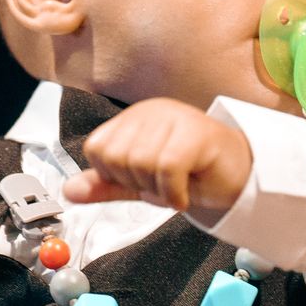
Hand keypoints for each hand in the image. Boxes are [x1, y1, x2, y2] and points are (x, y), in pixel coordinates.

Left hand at [62, 98, 250, 213]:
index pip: (96, 149)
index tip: (142, 180)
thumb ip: (105, 185)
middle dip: (137, 183)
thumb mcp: (140, 184)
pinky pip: (167, 167)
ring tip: (177, 186)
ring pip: (141, 163)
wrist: (237, 180)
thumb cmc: (189, 177)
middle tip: (163, 184)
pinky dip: (173, 192)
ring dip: (158, 189)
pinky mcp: (197, 132)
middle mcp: (151, 111)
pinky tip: (185, 193)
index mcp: (132, 119)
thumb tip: (68, 191)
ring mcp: (175, 117)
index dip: (114, 175)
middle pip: (116, 157)